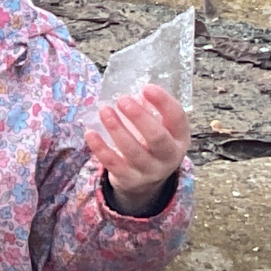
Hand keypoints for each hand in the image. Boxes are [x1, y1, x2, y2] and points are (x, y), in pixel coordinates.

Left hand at [83, 84, 190, 215]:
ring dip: (116, 128)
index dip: (163, 102)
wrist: (146, 183)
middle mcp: (169, 157)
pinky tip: (90, 132)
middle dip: (139, 117)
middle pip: (157, 137)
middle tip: (123, 99)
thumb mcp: (161, 130)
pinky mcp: (129, 179)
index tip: (147, 88)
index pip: (177, 118)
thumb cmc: (152, 146)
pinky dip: (100, 147)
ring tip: (104, 110)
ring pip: (133, 150)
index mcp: (180, 138)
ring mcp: (149, 171)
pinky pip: (113, 163)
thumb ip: (151, 112)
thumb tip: (135, 93)